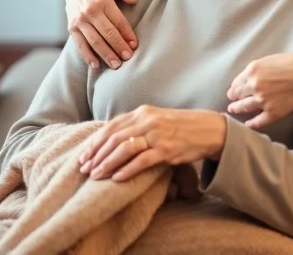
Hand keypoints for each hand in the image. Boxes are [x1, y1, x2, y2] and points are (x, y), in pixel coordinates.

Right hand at [65, 0, 137, 68]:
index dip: (127, 34)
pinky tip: (96, 65)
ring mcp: (78, 21)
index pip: (118, 20)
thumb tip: (133, 0)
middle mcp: (89, 12)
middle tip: (128, 58)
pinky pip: (80, 44)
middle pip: (107, 33)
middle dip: (119, 47)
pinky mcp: (72, 28)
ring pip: (94, 41)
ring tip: (117, 65)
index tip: (134, 45)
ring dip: (106, 55)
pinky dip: (87, 56)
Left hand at [78, 106, 226, 181]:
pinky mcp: (167, 150)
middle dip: (96, 155)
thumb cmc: (180, 127)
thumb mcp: (155, 120)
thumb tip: (110, 140)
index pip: (111, 127)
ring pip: (124, 149)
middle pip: (114, 138)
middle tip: (85, 169)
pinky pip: (142, 161)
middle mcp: (148, 121)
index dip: (94, 143)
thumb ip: (135, 126)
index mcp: (142, 112)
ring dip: (107, 164)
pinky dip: (127, 170)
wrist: (209, 130)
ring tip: (96, 176)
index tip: (83, 156)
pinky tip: (116, 179)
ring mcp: (158, 135)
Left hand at [226, 52, 292, 128]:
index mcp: (252, 71)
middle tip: (231, 100)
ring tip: (233, 110)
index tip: (233, 90)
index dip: (234, 87)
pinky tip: (247, 124)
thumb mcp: (269, 60)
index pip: (237, 82)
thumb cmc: (292, 63)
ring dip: (236, 109)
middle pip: (237, 94)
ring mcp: (262, 100)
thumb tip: (248, 78)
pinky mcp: (272, 112)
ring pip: (244, 107)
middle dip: (233, 97)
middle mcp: (254, 86)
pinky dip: (251, 124)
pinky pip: (258, 121)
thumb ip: (256, 69)